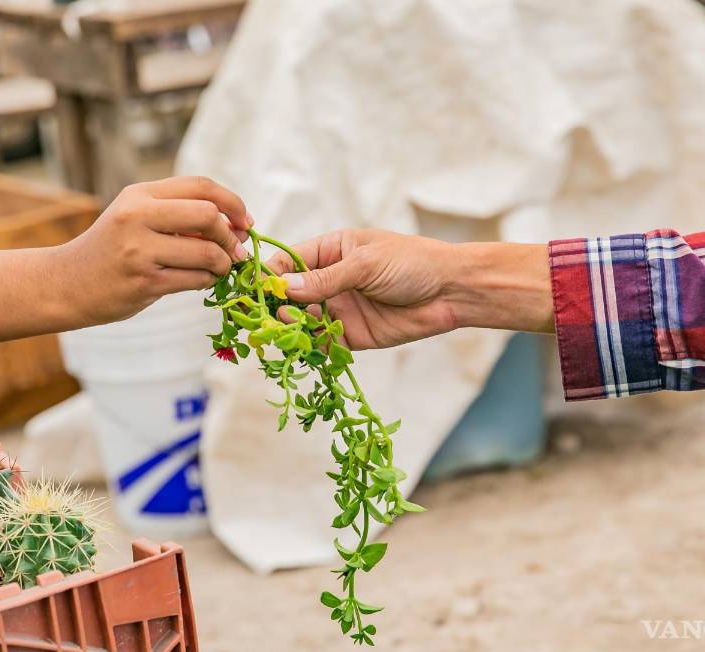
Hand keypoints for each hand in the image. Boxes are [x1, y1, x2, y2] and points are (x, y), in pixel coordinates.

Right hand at [0, 176, 250, 345]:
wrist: (67, 283)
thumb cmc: (111, 250)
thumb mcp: (136, 218)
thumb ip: (178, 214)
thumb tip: (235, 224)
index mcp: (140, 194)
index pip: (201, 186)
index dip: (233, 202)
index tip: (246, 221)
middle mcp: (138, 216)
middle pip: (208, 214)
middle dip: (229, 233)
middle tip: (232, 249)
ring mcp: (139, 250)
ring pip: (206, 251)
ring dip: (222, 263)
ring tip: (218, 268)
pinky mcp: (144, 281)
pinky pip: (195, 280)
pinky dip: (208, 281)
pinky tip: (203, 281)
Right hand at [266, 229, 552, 349]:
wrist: (451, 292)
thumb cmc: (412, 263)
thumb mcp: (365, 264)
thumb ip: (325, 279)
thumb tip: (284, 289)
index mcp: (330, 251)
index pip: (288, 262)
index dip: (269, 275)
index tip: (253, 290)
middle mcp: (329, 280)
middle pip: (289, 295)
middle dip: (274, 306)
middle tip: (265, 318)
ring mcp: (338, 308)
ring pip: (301, 321)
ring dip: (289, 328)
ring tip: (285, 332)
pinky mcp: (351, 335)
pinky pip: (322, 343)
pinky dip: (310, 347)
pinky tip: (304, 348)